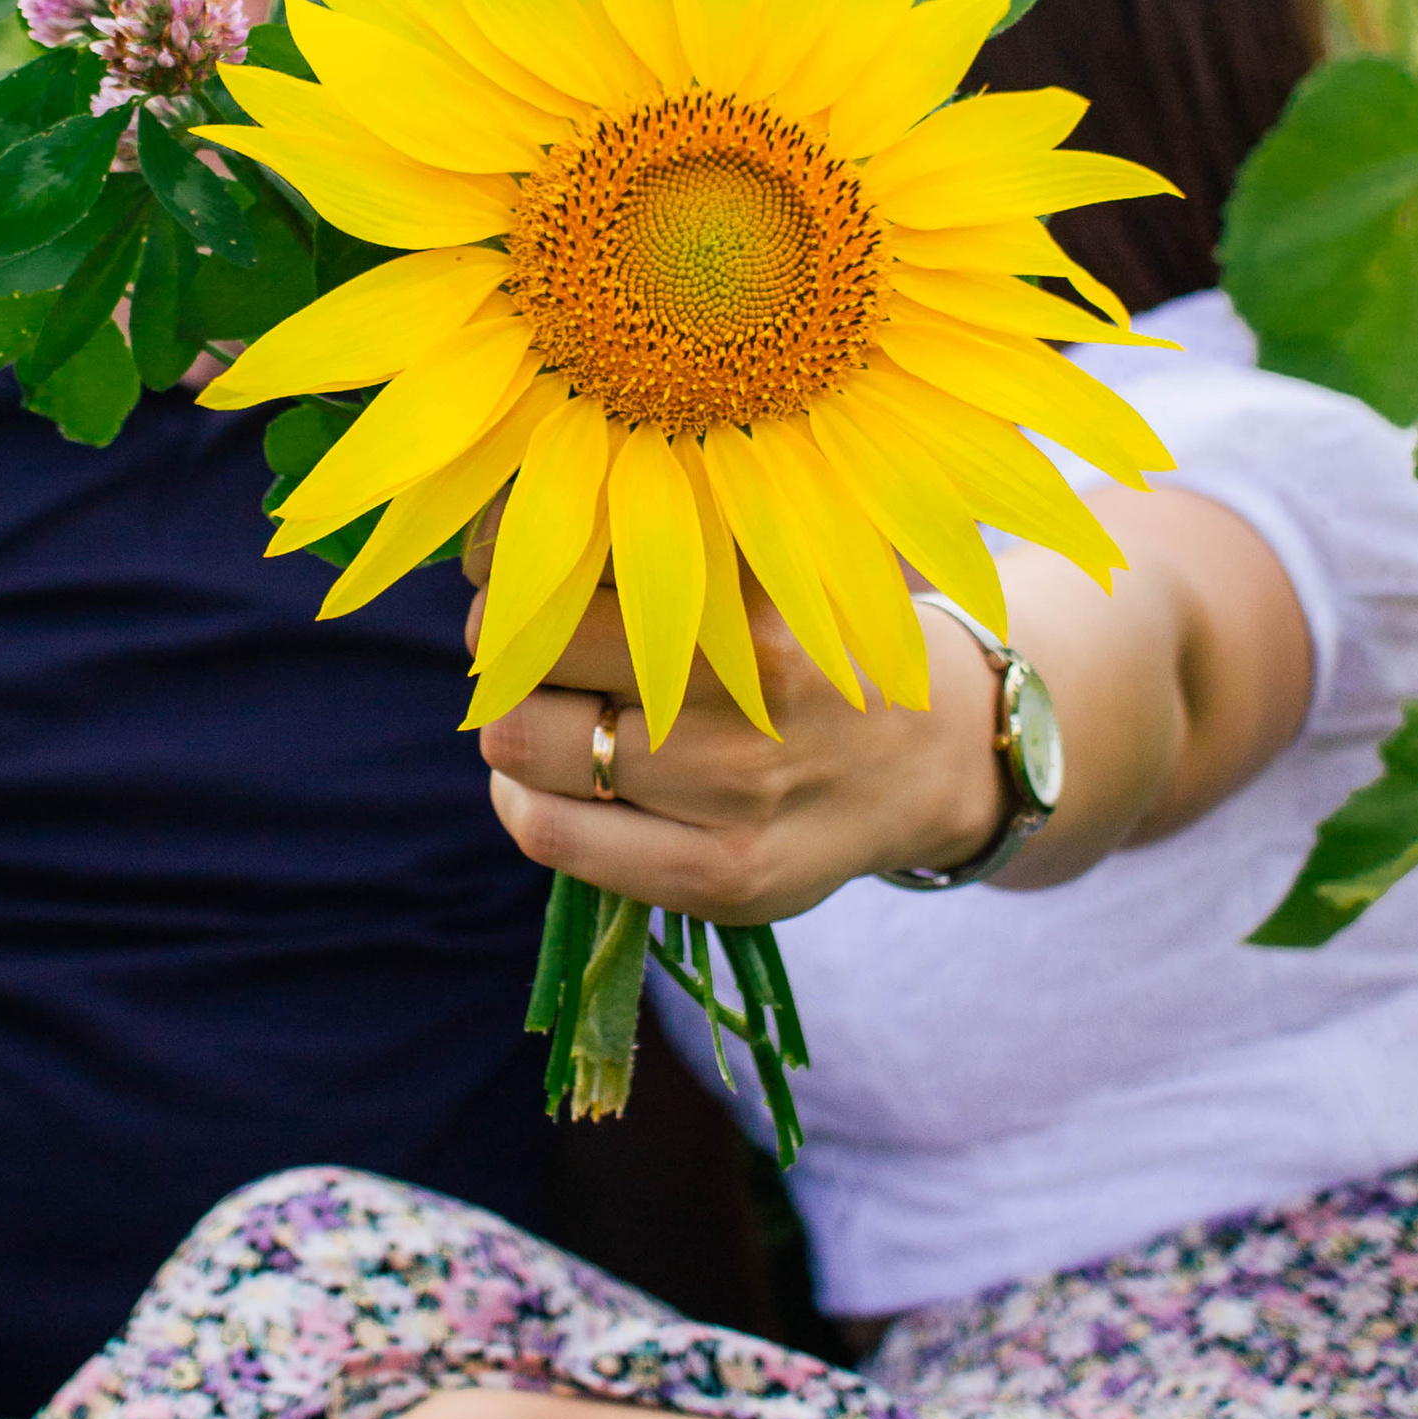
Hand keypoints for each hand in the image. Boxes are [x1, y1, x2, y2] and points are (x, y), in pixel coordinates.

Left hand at [462, 521, 1004, 929]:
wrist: (931, 754)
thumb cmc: (804, 637)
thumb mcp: (751, 557)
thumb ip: (644, 540)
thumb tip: (485, 540)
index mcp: (748, 580)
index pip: (554, 558)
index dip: (506, 560)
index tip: (513, 565)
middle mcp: (747, 682)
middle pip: (520, 649)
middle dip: (504, 644)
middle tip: (533, 647)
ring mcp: (736, 792)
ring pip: (520, 746)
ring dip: (512, 729)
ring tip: (555, 716)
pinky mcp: (722, 877)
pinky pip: (550, 835)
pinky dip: (524, 803)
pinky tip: (561, 784)